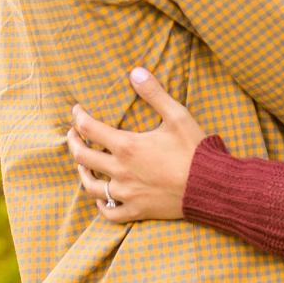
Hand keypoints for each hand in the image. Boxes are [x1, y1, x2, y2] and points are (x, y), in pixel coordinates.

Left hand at [66, 68, 206, 223]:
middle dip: (73, 142)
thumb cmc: (195, 150)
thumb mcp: (177, 115)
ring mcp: (128, 193)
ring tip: (81, 163)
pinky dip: (100, 204)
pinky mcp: (137, 210)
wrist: (211, 187)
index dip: (78, 117)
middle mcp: (121, 171)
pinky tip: (100, 197)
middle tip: (72, 134)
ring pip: (91, 186)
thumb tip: (135, 71)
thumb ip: (154, 93)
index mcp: (127, 146)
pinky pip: (109, 211)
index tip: (76, 111)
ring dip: (82, 173)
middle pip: (83, 157)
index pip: (89, 129)